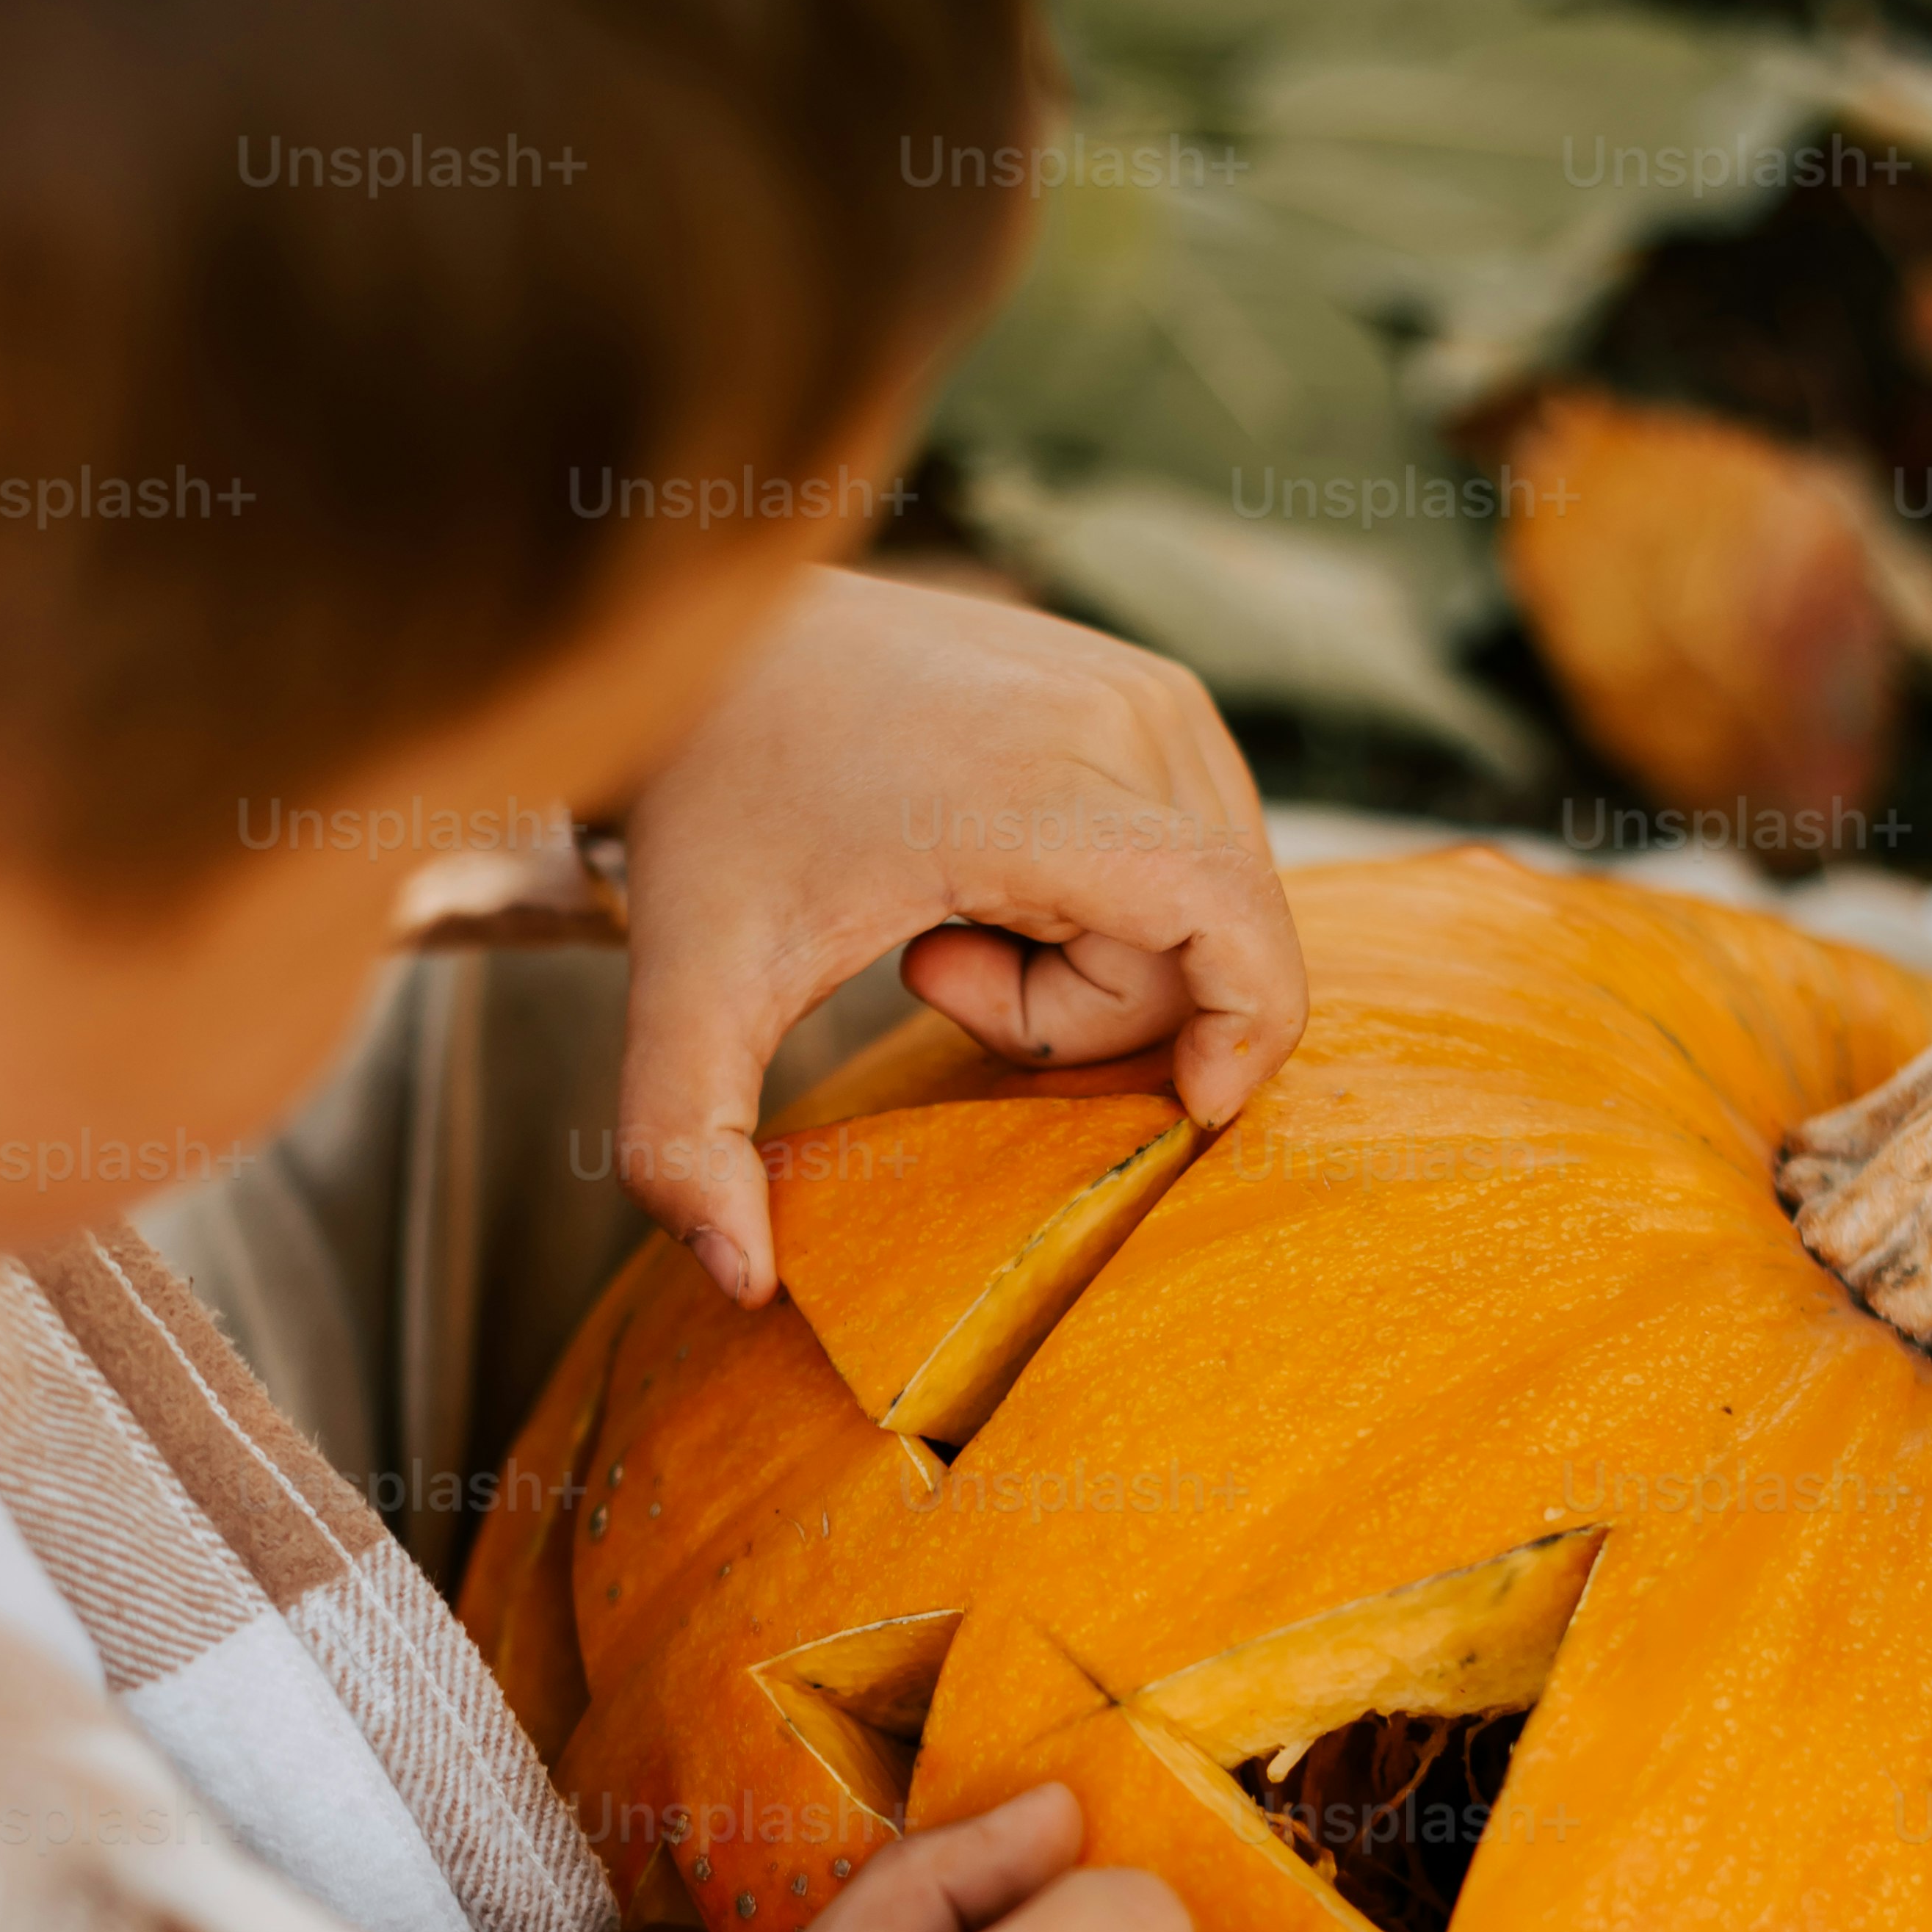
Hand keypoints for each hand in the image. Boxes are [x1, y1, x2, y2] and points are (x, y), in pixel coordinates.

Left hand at [615, 569, 1304, 1304]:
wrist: (713, 650)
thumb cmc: (714, 818)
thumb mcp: (684, 991)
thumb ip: (686, 1143)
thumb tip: (739, 1282)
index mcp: (1034, 788)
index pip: (1228, 917)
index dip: (1246, 1030)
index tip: (1193, 1109)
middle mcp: (1123, 717)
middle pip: (1197, 951)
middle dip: (1081, 1016)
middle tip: (930, 972)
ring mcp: (1148, 690)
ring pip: (1202, 905)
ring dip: (1091, 960)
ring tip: (953, 915)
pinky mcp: (1152, 687)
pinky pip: (1192, 850)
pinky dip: (1109, 899)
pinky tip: (992, 869)